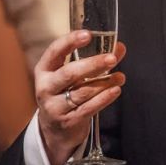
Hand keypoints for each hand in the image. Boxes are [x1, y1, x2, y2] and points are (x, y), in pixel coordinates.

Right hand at [34, 30, 126, 164]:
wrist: (55, 130)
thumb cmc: (65, 94)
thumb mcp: (74, 76)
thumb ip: (96, 60)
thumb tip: (119, 47)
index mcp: (45, 70)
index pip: (55, 51)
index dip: (70, 41)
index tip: (88, 35)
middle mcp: (46, 88)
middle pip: (69, 73)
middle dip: (92, 64)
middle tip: (112, 58)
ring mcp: (54, 106)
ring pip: (82, 91)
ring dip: (104, 82)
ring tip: (120, 76)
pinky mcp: (67, 121)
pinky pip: (88, 108)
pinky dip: (104, 98)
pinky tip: (115, 90)